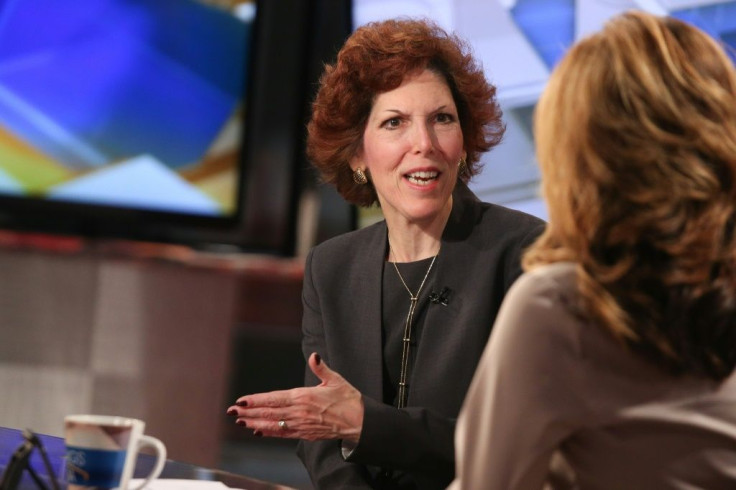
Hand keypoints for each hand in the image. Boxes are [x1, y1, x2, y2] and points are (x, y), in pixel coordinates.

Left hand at [227, 353, 363, 441]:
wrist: (359, 422)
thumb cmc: (348, 399)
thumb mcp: (335, 380)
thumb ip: (321, 368)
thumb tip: (314, 356)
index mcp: (304, 397)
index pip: (274, 398)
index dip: (257, 400)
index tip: (242, 400)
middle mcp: (299, 412)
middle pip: (269, 412)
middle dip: (249, 412)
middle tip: (232, 411)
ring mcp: (301, 425)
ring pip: (273, 424)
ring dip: (255, 423)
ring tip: (240, 421)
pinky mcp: (305, 434)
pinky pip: (283, 434)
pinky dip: (269, 432)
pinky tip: (259, 431)